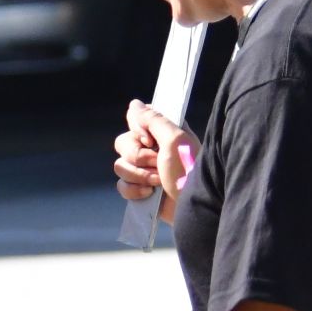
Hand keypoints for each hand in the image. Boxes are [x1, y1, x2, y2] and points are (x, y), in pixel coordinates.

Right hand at [113, 99, 196, 216]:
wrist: (191, 207)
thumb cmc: (188, 170)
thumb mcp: (174, 139)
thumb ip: (153, 119)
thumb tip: (134, 103)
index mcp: (162, 131)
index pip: (135, 119)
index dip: (138, 129)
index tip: (150, 139)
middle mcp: (152, 148)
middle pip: (123, 143)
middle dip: (138, 156)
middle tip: (157, 162)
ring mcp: (144, 170)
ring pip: (120, 165)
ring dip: (138, 175)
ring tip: (158, 181)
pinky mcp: (139, 189)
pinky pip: (121, 185)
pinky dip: (134, 190)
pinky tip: (150, 194)